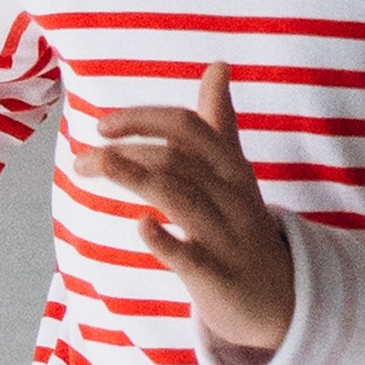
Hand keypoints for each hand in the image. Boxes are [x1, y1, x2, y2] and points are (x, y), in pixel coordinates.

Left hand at [94, 62, 295, 356]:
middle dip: (124, 153)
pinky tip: (141, 226)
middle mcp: (231, 196)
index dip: (143, 119)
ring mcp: (226, 236)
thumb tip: (218, 64)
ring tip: (93, 167)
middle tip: (81, 161)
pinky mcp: (218, 278)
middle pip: (176, 159)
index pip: (187, 127)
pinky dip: (166, 240)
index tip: (102, 125)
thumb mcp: (235, 171)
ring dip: (134, 177)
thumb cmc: (244, 226)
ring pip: (181, 198)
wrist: (284, 300)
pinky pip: (191, 256)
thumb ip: (220, 121)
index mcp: (230, 167)